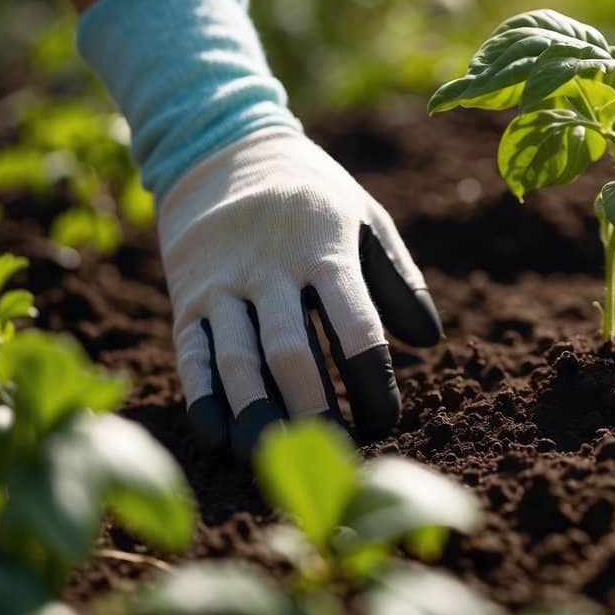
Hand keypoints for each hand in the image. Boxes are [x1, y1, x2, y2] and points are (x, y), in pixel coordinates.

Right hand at [158, 127, 441, 460]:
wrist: (222, 153)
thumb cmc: (313, 199)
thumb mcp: (365, 219)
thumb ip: (397, 278)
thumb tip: (428, 341)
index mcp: (323, 248)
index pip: (354, 321)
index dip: (370, 376)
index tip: (386, 422)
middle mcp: (269, 269)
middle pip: (289, 349)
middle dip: (312, 407)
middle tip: (336, 456)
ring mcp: (221, 285)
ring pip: (236, 359)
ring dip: (257, 414)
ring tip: (275, 461)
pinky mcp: (186, 300)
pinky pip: (192, 355)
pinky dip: (202, 399)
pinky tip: (219, 439)